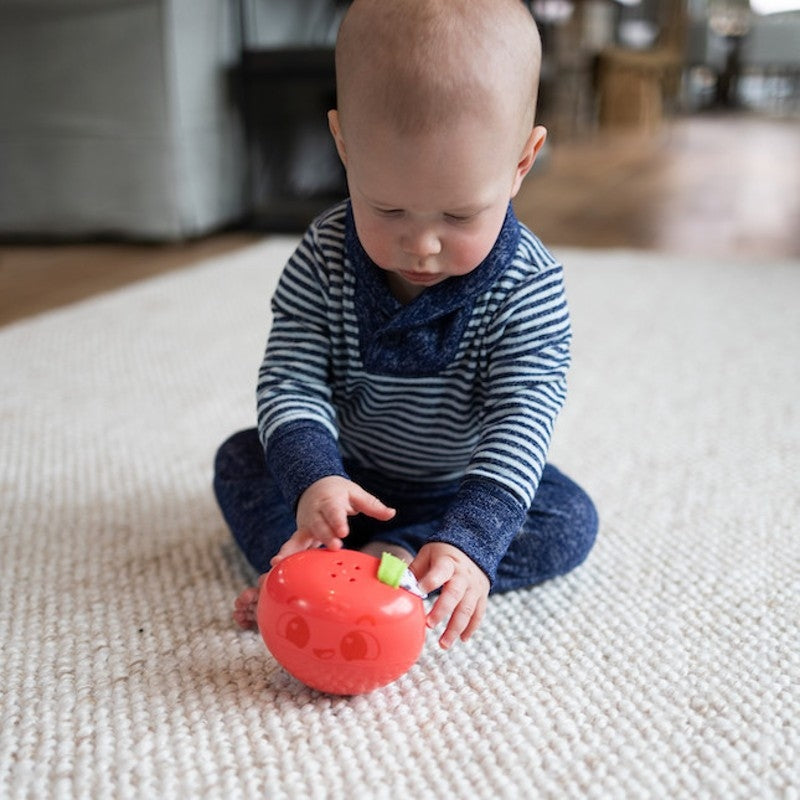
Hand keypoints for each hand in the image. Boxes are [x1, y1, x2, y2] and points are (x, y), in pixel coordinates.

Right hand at [271, 476, 394, 564]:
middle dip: (325, 537)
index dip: (337, 522)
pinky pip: (292, 546)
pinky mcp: (300, 535)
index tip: (343, 532)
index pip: (334, 512)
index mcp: (330, 502)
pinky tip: (276, 567)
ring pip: (300, 537)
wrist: (313, 485)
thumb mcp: (356, 494)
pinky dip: (285, 555)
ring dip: (296, 550)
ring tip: (284, 561)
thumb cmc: (339, 492)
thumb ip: (373, 506)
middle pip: (319, 526)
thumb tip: (391, 513)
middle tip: (334, 548)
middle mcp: (315, 514)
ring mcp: (306, 525)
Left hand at [410, 542, 489, 649]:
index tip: (419, 591)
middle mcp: (463, 576)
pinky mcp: (481, 596)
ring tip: (443, 644)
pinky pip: (478, 614)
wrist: (473, 550)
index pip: (440, 571)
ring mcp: (474, 587)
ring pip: (467, 609)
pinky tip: (462, 639)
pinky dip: (471, 628)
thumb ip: (415, 570)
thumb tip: (397, 586)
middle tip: (429, 625)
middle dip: (442, 611)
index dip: (430, 581)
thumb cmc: (444, 555)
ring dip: (456, 628)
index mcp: (447, 563)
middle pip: (454, 595)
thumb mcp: (428, 554)